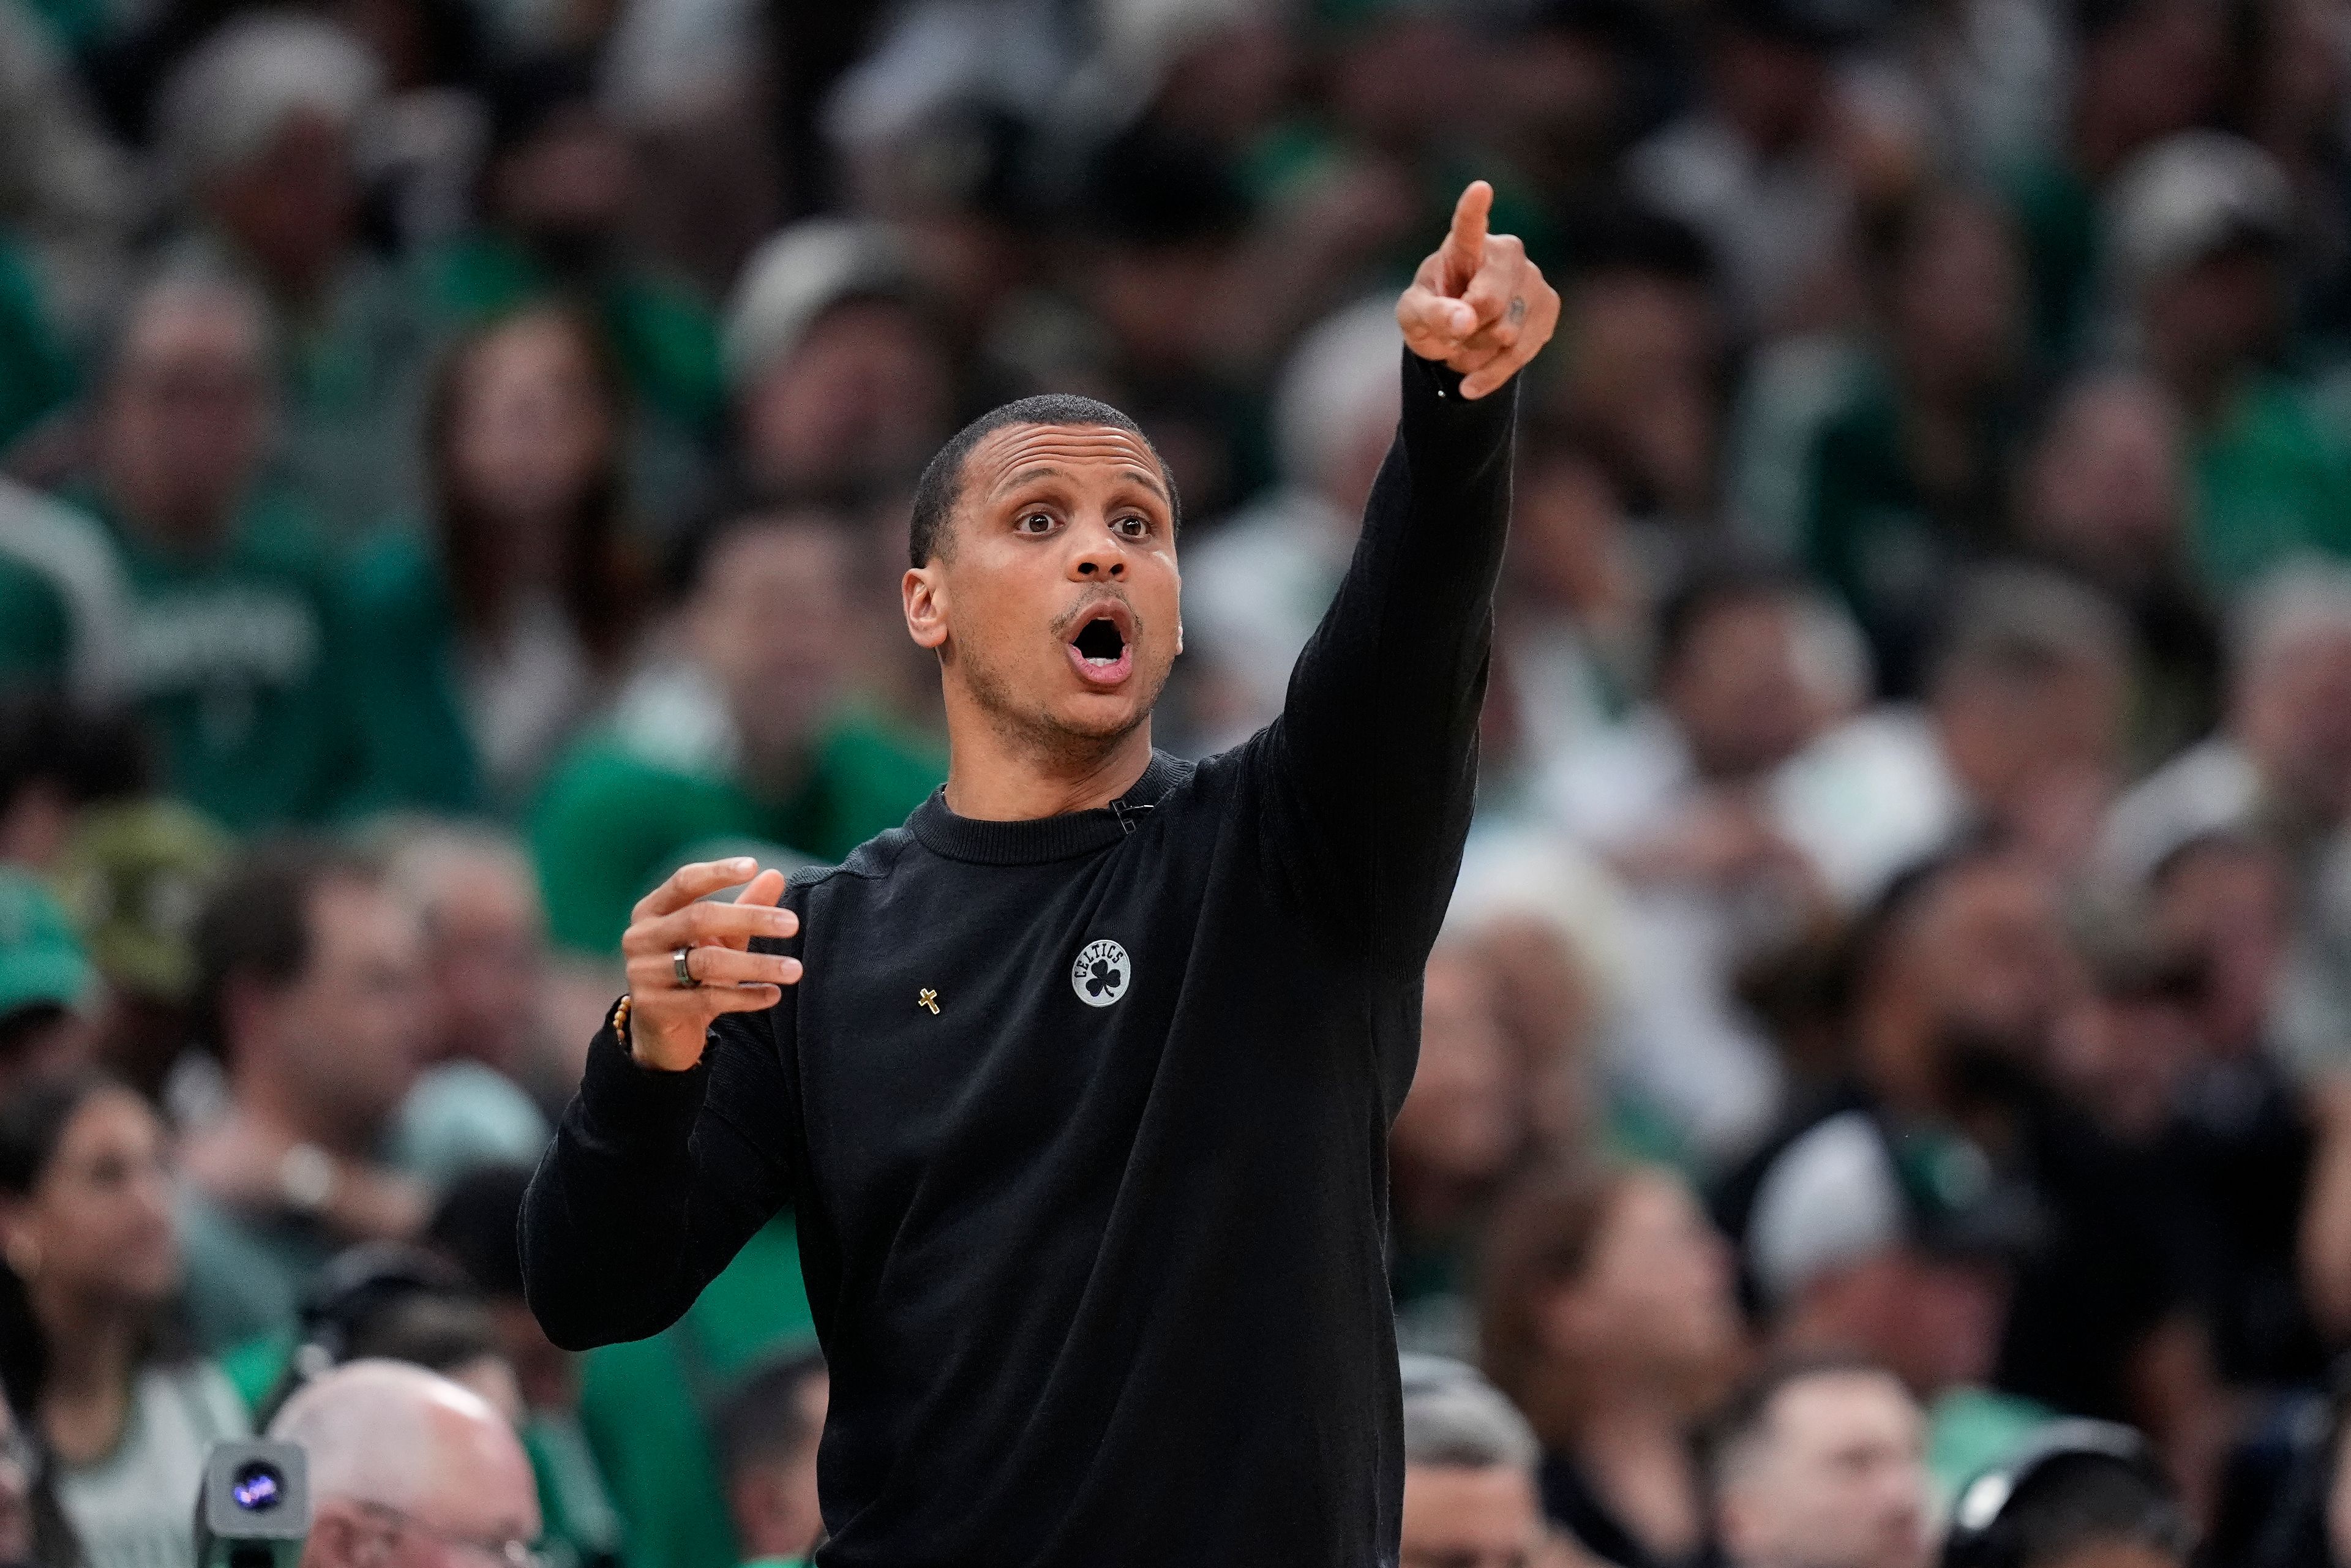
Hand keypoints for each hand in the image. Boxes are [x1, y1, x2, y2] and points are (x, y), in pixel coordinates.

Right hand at [621, 858, 801, 1070]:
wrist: (662, 1030)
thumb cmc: (693, 972)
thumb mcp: (720, 938)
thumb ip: (745, 907)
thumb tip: (774, 875)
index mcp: (652, 911)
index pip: (685, 882)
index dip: (718, 872)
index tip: (754, 865)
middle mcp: (640, 937)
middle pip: (699, 917)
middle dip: (750, 918)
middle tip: (792, 923)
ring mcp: (643, 973)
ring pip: (707, 962)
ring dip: (756, 964)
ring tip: (794, 969)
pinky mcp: (655, 1007)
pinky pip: (708, 998)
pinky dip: (746, 996)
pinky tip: (773, 994)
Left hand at [1397, 180, 1559, 399]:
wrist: (1459, 335)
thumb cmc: (1432, 313)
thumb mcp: (1414, 316)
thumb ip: (1431, 314)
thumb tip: (1467, 320)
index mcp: (1464, 245)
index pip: (1468, 226)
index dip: (1474, 210)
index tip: (1479, 189)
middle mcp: (1506, 252)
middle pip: (1490, 303)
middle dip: (1466, 330)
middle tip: (1452, 333)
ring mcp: (1532, 277)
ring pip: (1508, 332)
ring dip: (1477, 351)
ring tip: (1465, 344)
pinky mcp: (1549, 306)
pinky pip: (1522, 352)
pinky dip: (1492, 372)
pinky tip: (1475, 379)